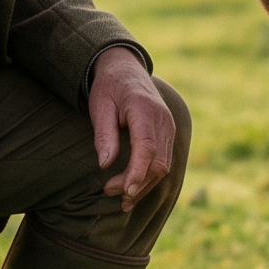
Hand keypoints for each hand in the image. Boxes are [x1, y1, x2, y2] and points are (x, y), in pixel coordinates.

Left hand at [88, 46, 176, 211]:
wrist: (126, 69)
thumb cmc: (109, 87)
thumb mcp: (100, 105)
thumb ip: (104, 134)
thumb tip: (105, 165)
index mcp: (145, 109)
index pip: (146, 147)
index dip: (138, 172)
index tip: (125, 190)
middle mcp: (163, 120)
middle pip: (158, 162)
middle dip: (136, 183)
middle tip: (109, 192)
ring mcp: (169, 127)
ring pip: (164, 166)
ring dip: (144, 186)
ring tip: (121, 200)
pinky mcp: (168, 134)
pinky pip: (163, 161)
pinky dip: (150, 178)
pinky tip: (134, 191)